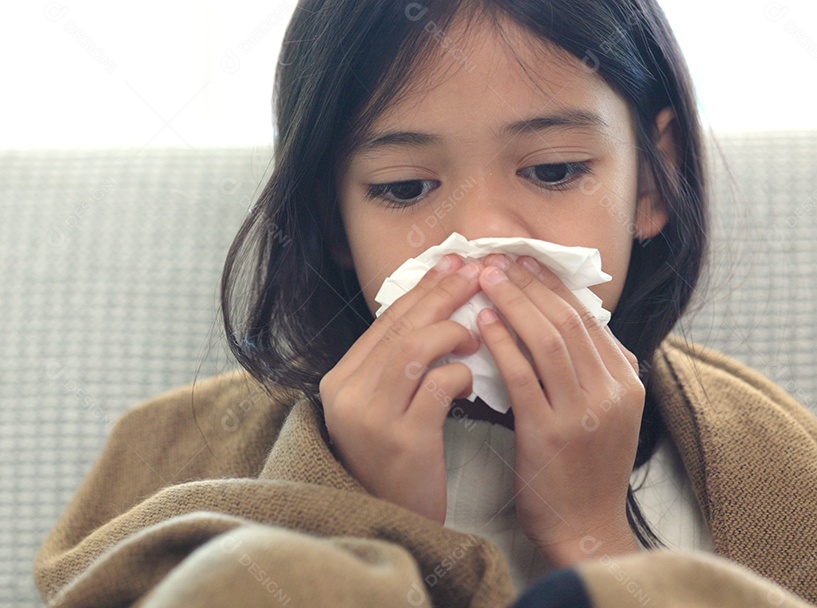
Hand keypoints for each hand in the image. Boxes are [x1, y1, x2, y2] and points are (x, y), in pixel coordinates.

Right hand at [319, 254, 481, 522]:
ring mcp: (372, 417)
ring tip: (476, 332)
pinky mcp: (403, 440)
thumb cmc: (395, 462)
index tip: (452, 264)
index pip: (385, 321)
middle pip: (401, 328)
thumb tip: (436, 305)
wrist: (391, 520)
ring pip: (415, 350)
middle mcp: (348, 395)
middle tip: (476, 273)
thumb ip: (398, 363)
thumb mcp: (383, 407)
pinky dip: (460, 373)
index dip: (422, 289)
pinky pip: (437, 386)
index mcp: (340, 380)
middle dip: (442, 295)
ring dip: (452, 331)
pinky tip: (471, 377)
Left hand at [476, 253, 643, 565]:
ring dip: (513, 303)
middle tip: (498, 260)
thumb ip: (600, 372)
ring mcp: (582, 414)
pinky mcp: (550, 433)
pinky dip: (502, 343)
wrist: (586, 529)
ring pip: (547, 340)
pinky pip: (523, 375)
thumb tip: (580, 325)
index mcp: (627, 384)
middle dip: (529, 285)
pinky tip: (482, 323)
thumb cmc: (587, 472)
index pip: (588, 319)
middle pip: (567, 321)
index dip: (553, 286)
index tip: (525, 262)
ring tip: (486, 279)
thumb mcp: (610, 417)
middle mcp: (611, 393)